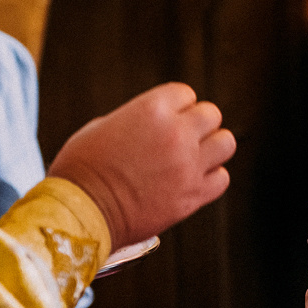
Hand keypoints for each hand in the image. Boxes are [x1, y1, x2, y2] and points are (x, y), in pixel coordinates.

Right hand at [49, 82, 234, 246]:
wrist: (82, 213)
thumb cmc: (82, 169)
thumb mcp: (101, 127)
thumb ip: (136, 119)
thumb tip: (150, 124)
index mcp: (153, 109)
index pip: (185, 93)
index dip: (176, 106)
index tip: (167, 118)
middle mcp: (177, 133)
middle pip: (211, 114)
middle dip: (197, 124)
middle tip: (182, 138)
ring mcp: (189, 165)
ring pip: (226, 143)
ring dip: (212, 147)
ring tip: (193, 157)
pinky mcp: (193, 195)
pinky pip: (222, 178)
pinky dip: (211, 178)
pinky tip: (192, 180)